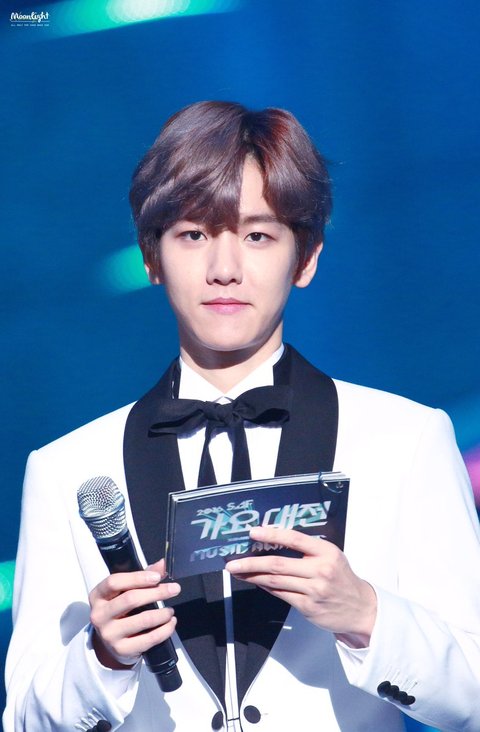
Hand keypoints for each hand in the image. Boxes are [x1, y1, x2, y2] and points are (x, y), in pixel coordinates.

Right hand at [89, 559, 180, 668]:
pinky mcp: (122, 649)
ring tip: (171, 610)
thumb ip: (143, 575)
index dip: (137, 578)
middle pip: (130, 599)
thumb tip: (164, 564)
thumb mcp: (124, 591)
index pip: (114, 582)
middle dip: (157, 592)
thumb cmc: (120, 610)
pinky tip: (170, 623)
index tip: (157, 577)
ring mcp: (110, 634)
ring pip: (143, 620)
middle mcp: (100, 615)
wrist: (110, 643)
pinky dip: (165, 630)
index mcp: (98, 596)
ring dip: (163, 613)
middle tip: (174, 589)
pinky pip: (149, 639)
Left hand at [226, 527, 376, 648]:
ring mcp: (313, 590)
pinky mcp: (307, 607)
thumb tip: (274, 543)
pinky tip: (255, 582)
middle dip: (251, 562)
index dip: (272, 535)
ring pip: (275, 581)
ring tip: (238, 571)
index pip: (294, 539)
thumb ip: (307, 550)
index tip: (253, 533)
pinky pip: (280, 594)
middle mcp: (320, 570)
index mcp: (326, 552)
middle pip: (278, 564)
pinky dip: (265, 587)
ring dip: (253, 576)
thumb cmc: (341, 579)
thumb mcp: (331, 556)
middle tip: (233, 562)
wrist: (360, 608)